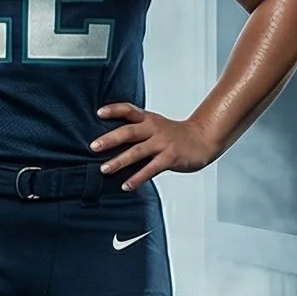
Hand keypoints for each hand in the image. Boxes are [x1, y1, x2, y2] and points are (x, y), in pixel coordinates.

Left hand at [91, 103, 217, 189]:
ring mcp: (163, 143)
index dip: (114, 110)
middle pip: (129, 132)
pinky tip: (126, 185)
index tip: (99, 113)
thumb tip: (108, 140)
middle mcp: (154, 129)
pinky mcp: (170, 157)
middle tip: (93, 147)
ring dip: (120, 161)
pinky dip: (138, 178)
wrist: (202, 139)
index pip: (129, 110)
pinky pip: (151, 169)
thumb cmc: (174, 135)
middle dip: (110, 139)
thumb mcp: (155, 125)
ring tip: (104, 169)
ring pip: (138, 152)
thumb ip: (136, 129)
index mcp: (148, 119)